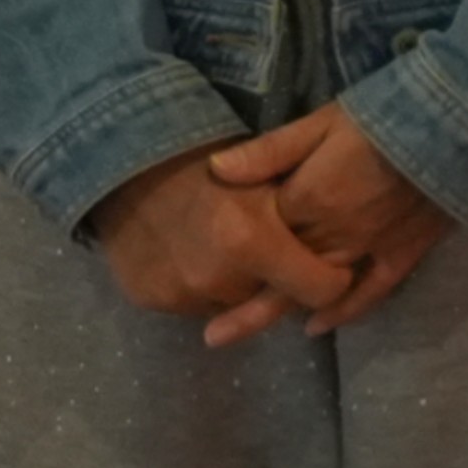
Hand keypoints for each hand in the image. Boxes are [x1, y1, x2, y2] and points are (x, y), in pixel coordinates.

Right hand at [84, 144, 351, 348]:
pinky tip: (194, 254)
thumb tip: (341, 255)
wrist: (126, 163)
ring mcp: (178, 294)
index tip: (328, 263)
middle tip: (264, 245)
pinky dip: (200, 287)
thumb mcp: (270, 170)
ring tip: (225, 248)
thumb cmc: (208, 163)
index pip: (321, 291)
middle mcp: (214, 277)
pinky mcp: (149, 300)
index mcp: (250, 241)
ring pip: (232, 305)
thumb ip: (308, 210)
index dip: (331, 277)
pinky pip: (194, 304)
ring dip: (236, 285)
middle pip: (272, 299)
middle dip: (277, 278)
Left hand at [207, 103, 452, 335]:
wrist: (461, 123)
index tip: (201, 258)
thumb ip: (271, 151)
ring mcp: (369, 248)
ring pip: (314, 288)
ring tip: (236, 333)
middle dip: (240, 298)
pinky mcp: (404, 252)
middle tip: (208, 334)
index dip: (229, 246)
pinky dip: (345, 311)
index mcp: (306, 200)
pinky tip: (317, 327)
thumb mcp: (323, 122)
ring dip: (275, 311)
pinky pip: (371, 290)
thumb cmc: (387, 115)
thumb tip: (215, 170)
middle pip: (277, 272)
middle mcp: (332, 234)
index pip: (256, 233)